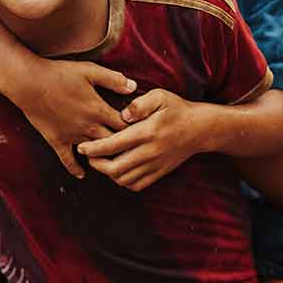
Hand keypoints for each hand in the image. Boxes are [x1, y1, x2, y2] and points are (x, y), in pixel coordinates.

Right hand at [9, 59, 135, 177]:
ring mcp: (72, 136)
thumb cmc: (59, 74)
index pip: (125, 126)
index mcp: (98, 110)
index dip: (136, 130)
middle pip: (113, 143)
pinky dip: (75, 168)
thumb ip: (113, 79)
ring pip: (94, 153)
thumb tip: (133, 86)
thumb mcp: (90, 71)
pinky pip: (67, 160)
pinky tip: (82, 175)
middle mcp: (88, 127)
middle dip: (124, 147)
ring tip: (115, 163)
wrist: (29, 83)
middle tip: (134, 152)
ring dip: (104, 158)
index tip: (143, 132)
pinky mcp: (56, 140)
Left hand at [76, 89, 207, 191]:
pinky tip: (118, 170)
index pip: (113, 145)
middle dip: (96, 163)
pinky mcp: (159, 173)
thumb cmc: (177, 109)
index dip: (93, 148)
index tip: (82, 146)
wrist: (200, 129)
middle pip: (114, 168)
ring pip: (123, 180)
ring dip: (108, 173)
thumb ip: (139, 104)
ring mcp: (155, 165)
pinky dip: (123, 181)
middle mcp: (150, 152)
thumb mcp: (160, 96)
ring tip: (102, 161)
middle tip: (89, 154)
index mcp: (147, 132)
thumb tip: (122, 115)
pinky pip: (136, 185)